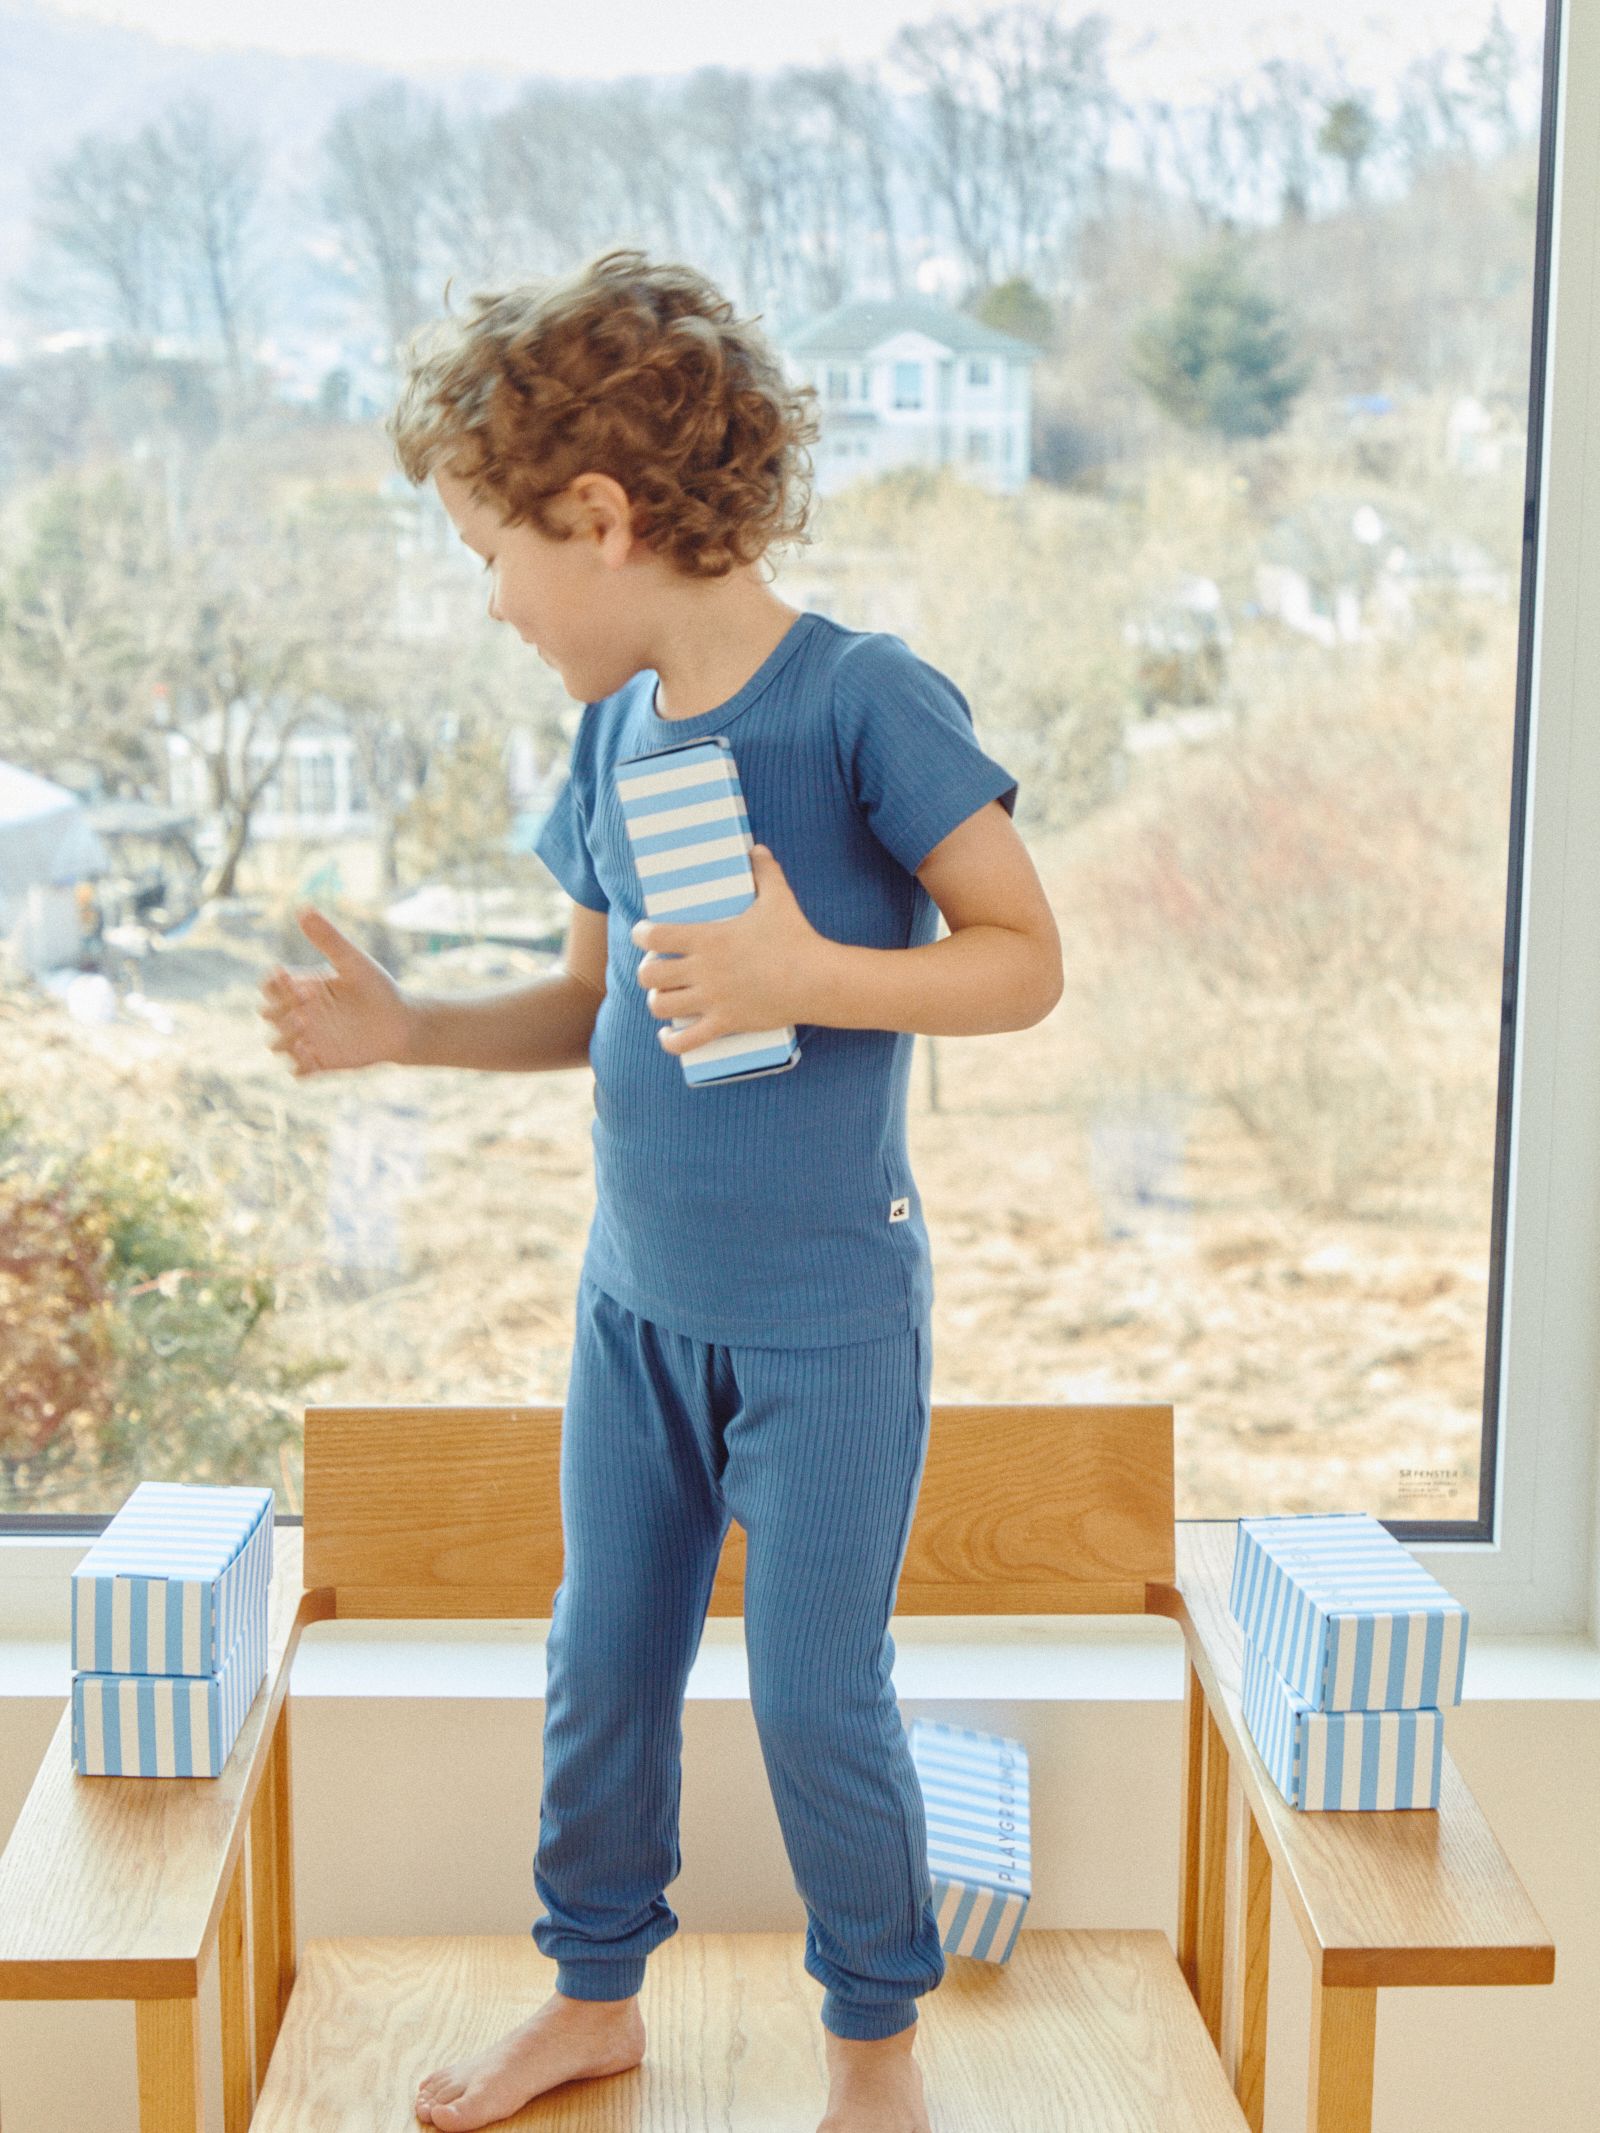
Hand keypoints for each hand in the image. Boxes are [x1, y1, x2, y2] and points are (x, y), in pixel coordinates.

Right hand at [258, 906, 410, 1076]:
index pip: (271, 986)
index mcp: (304, 987)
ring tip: (305, 1029)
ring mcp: (309, 1039)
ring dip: (284, 1039)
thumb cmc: (378, 988)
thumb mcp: (353, 961)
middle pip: (268, 1015)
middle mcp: (301, 1013)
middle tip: (302, 1009)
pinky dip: (299, 1065)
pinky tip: (313, 1055)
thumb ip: (328, 938)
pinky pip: (298, 1070)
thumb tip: (303, 908)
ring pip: (277, 1044)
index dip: (275, 985)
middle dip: (277, 1012)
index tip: (292, 979)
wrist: (403, 1023)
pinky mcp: (322, 1061)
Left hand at [631, 845, 825, 1053]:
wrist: (816, 979)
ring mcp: (713, 999)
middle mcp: (704, 970)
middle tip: (658, 969)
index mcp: (708, 938)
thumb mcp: (778, 897)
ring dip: (658, 1002)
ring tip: (665, 997)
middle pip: (649, 974)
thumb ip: (764, 871)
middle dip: (647, 972)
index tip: (643, 934)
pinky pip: (686, 1041)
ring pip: (661, 1006)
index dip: (641, 934)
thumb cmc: (796, 936)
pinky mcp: (725, 1023)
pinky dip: (671, 1041)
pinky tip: (668, 1035)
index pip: (655, 935)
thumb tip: (756, 849)